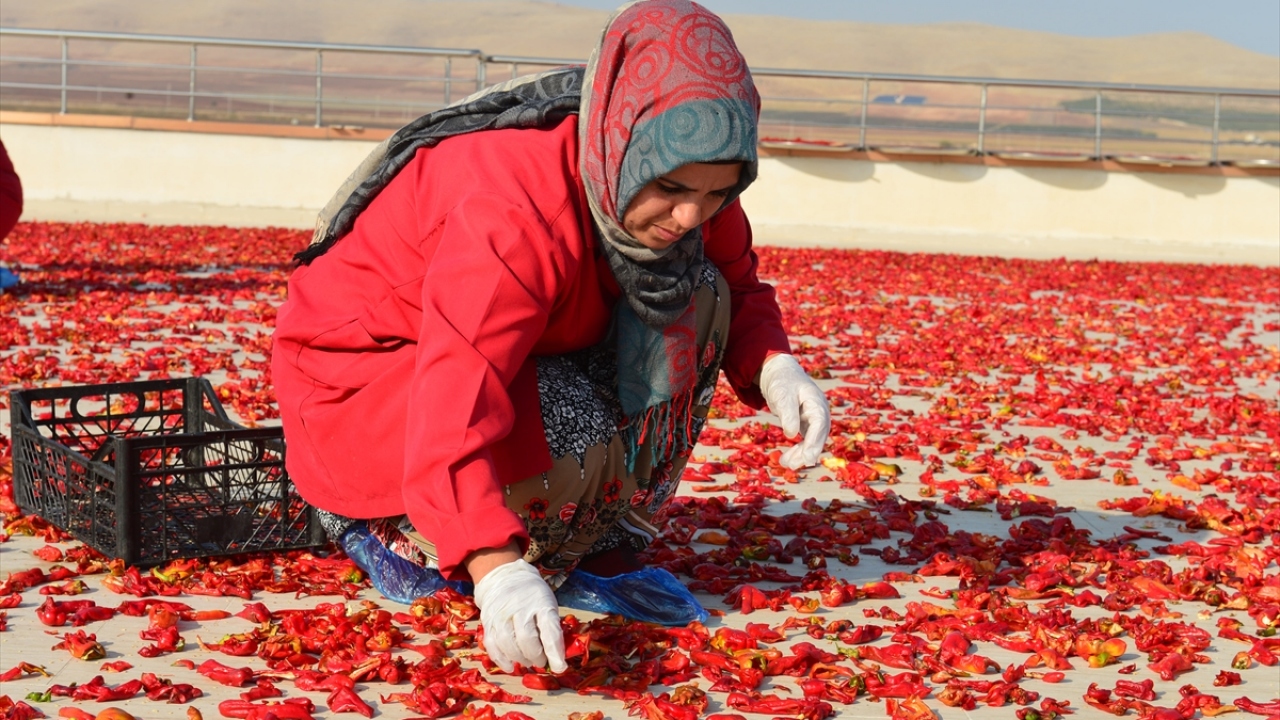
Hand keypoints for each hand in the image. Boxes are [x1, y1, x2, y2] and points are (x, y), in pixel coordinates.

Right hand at [472, 558, 566, 673]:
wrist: (504, 577)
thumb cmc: (532, 596)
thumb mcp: (548, 604)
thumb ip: (552, 628)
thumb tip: (556, 659)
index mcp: (541, 602)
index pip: (549, 630)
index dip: (555, 652)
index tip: (559, 667)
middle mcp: (520, 607)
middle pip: (527, 639)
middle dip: (536, 656)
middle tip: (541, 661)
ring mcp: (501, 614)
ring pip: (508, 644)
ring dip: (520, 659)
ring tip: (528, 662)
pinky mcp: (488, 622)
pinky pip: (492, 645)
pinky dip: (502, 660)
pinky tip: (510, 666)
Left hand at [758, 353, 830, 468]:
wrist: (781, 374)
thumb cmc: (782, 382)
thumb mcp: (782, 395)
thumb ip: (788, 414)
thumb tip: (791, 434)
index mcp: (817, 402)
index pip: (820, 424)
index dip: (814, 442)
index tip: (807, 458)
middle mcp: (820, 412)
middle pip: (819, 436)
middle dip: (807, 452)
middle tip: (793, 465)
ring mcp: (815, 419)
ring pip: (813, 441)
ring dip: (801, 454)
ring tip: (785, 463)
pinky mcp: (807, 425)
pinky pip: (806, 441)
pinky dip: (798, 450)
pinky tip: (787, 459)